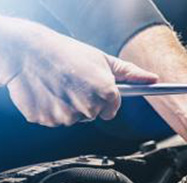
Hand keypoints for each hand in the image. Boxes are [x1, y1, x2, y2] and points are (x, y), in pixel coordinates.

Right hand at [0, 17, 157, 126]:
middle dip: (88, 102)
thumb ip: (131, 73)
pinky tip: (49, 93)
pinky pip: (56, 120)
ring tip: (60, 86)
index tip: (96, 89)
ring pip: (75, 118)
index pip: (113, 109)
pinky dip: (53, 110)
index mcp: (105, 93)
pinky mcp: (47, 120)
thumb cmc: (68, 53)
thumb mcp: (103, 59)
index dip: (105, 99)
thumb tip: (153, 79)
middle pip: (94, 114)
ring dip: (69, 107)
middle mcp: (88, 108)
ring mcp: (66, 116)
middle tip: (75, 84)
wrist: (28, 51)